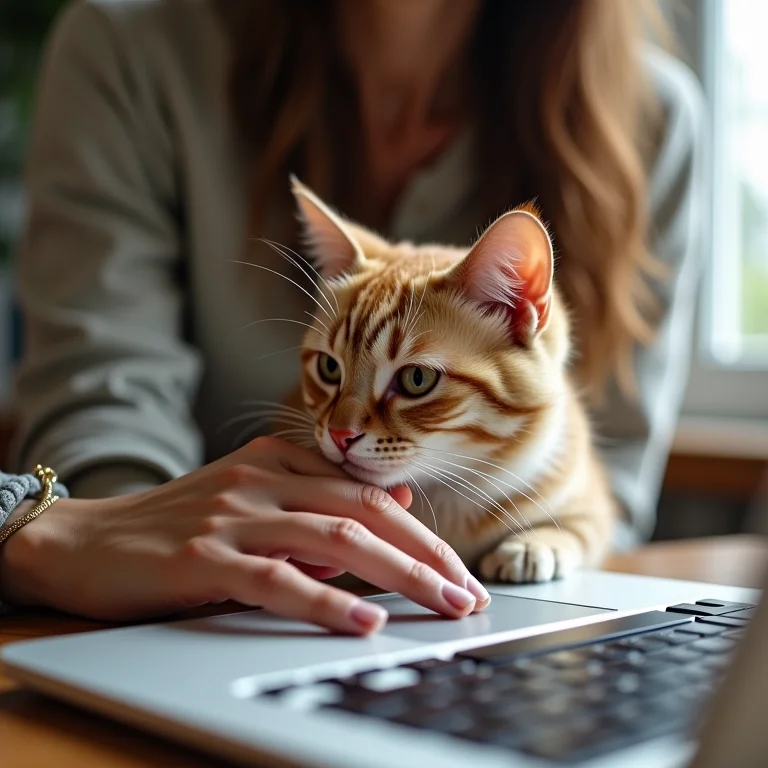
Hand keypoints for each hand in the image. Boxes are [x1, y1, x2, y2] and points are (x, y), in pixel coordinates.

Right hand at [0, 438, 489, 632]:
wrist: (86, 539)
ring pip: (336, 537)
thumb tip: (397, 501)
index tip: (460, 572)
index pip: (370, 493)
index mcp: (281, 459)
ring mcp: (235, 512)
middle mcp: (264, 477)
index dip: (422, 534)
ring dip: (399, 574)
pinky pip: (278, 577)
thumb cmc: (179, 527)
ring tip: (442, 605)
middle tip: (468, 593)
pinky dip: (326, 599)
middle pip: (366, 510)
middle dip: (426, 555)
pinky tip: (363, 622)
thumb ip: (323, 501)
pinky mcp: (205, 553)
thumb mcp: (258, 501)